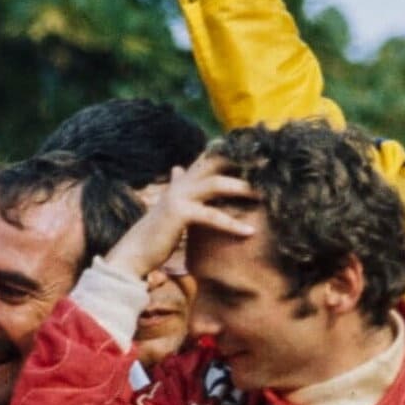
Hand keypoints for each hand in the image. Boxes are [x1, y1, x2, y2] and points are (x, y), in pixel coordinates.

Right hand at [105, 155, 257, 281]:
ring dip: (243, 188)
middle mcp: (182, 182)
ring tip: (267, 195)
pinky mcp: (178, 213)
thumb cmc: (157, 232)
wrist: (135, 252)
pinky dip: (232, 224)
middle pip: (217, 162)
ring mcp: (178, 195)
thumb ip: (179, 186)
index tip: (259, 152)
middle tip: (269, 164)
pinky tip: (249, 232)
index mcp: (184, 179)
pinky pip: (211, 216)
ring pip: (217, 184)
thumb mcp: (172, 205)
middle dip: (243, 161)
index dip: (233, 152)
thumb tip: (178, 168)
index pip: (211, 157)